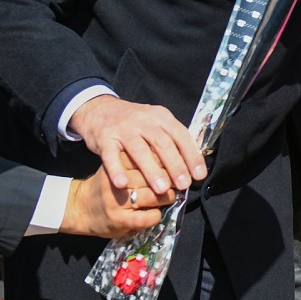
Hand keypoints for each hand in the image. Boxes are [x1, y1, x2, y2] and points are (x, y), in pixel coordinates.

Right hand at [59, 166, 176, 237]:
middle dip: (172, 178)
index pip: (150, 155)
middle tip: (181, 181)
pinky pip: (145, 217)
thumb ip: (141, 160)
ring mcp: (117, 199)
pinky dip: (156, 215)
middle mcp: (118, 178)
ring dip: (167, 196)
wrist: (79, 207)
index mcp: (119, 160)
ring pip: (153, 195)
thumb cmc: (107, 184)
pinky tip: (156, 213)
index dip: (169, 159)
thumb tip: (175, 156)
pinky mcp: (118, 218)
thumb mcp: (119, 165)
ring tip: (170, 196)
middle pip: (154, 174)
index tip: (180, 162)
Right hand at [69, 95, 205, 193]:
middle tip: (184, 185)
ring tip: (161, 189)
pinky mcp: (105, 138)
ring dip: (152, 171)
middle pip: (162, 143)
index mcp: (161, 117)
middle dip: (175, 165)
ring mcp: (124, 129)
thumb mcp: (157, 123)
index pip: (181, 135)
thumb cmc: (136, 124)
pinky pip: (110, 155)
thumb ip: (173, 139)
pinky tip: (122, 184)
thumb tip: (194, 164)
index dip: (192, 155)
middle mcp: (144, 121)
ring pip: (140, 150)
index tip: (200, 175)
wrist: (100, 110)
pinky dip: (116, 169)